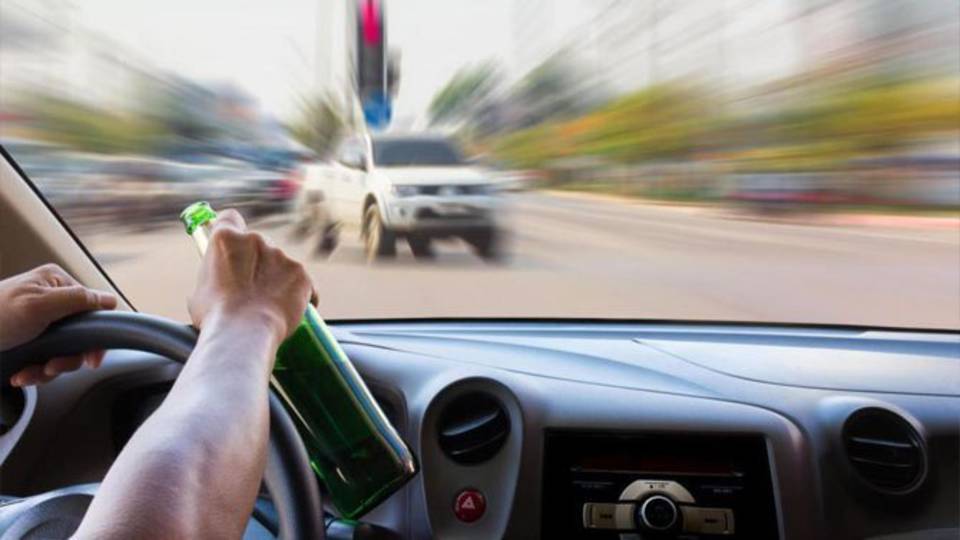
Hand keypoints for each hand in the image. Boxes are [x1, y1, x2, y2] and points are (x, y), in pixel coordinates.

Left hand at [0, 264, 117, 385]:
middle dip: (67, 358)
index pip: (95, 309)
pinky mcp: (29, 344)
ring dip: (49, 370)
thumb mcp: (38, 305)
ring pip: (64, 353)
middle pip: (82, 337)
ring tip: (31, 372)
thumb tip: (109, 300)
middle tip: (52, 366)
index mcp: (57, 284)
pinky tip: (22, 375)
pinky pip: (46, 362)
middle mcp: (52, 302)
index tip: (90, 357)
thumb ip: (78, 300)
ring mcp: (40, 325)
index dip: (96, 336)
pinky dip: (36, 373)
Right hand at [187, 210, 314, 354]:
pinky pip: (303, 284)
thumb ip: (214, 275)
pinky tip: (289, 311)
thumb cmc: (216, 316)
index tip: (233, 244)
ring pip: (281, 266)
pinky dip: (298, 295)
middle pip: (258, 245)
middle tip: (250, 290)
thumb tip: (220, 281)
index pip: (229, 218)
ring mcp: (282, 256)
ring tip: (267, 307)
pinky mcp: (302, 274)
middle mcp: (256, 240)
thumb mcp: (200, 289)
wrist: (244, 333)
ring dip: (277, 281)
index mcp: (225, 238)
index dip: (231, 231)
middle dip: (256, 264)